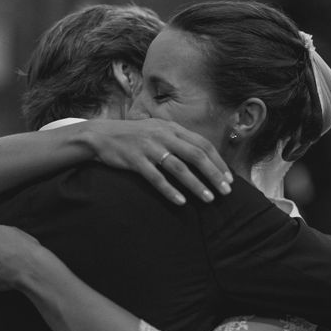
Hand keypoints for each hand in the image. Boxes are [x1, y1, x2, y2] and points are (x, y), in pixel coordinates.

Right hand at [83, 119, 232, 204]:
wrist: (102, 135)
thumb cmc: (135, 136)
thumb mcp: (158, 131)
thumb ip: (178, 140)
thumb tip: (203, 156)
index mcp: (172, 128)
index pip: (203, 144)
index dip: (218, 162)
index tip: (229, 179)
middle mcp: (163, 135)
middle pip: (196, 155)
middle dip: (214, 174)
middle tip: (226, 191)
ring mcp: (149, 147)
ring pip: (179, 168)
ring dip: (196, 184)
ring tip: (209, 199)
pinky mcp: (135, 160)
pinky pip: (156, 178)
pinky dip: (170, 190)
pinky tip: (181, 202)